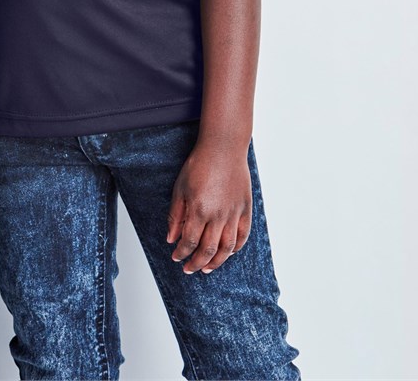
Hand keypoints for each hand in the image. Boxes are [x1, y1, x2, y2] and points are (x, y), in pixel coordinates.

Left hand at [166, 139, 251, 274]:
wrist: (223, 149)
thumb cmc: (199, 165)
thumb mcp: (180, 188)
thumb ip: (175, 216)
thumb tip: (171, 239)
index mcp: (199, 210)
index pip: (189, 241)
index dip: (182, 253)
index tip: (176, 257)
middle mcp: (218, 216)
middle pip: (208, 249)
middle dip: (197, 263)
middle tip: (189, 269)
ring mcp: (234, 214)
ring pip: (227, 248)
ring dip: (217, 262)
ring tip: (207, 268)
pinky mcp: (245, 210)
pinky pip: (243, 236)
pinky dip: (235, 248)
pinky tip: (227, 253)